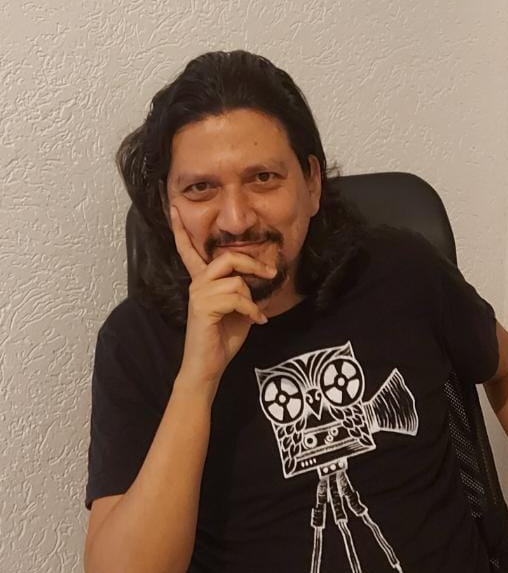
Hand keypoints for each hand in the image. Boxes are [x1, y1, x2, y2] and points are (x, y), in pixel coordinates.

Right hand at [170, 206, 275, 398]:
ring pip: (235, 280)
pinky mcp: (203, 308)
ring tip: (257, 314)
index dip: (181, 229)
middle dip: (253, 263)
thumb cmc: (223, 337)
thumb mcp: (240, 309)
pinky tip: (257, 321)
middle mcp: (197, 284)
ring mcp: (198, 295)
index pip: (189, 250)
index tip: (173, 206)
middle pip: (227, 257)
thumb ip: (246, 291)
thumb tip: (265, 279)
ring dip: (252, 299)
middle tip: (270, 273)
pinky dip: (252, 310)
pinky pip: (236, 298)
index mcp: (202, 281)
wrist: (209, 366)